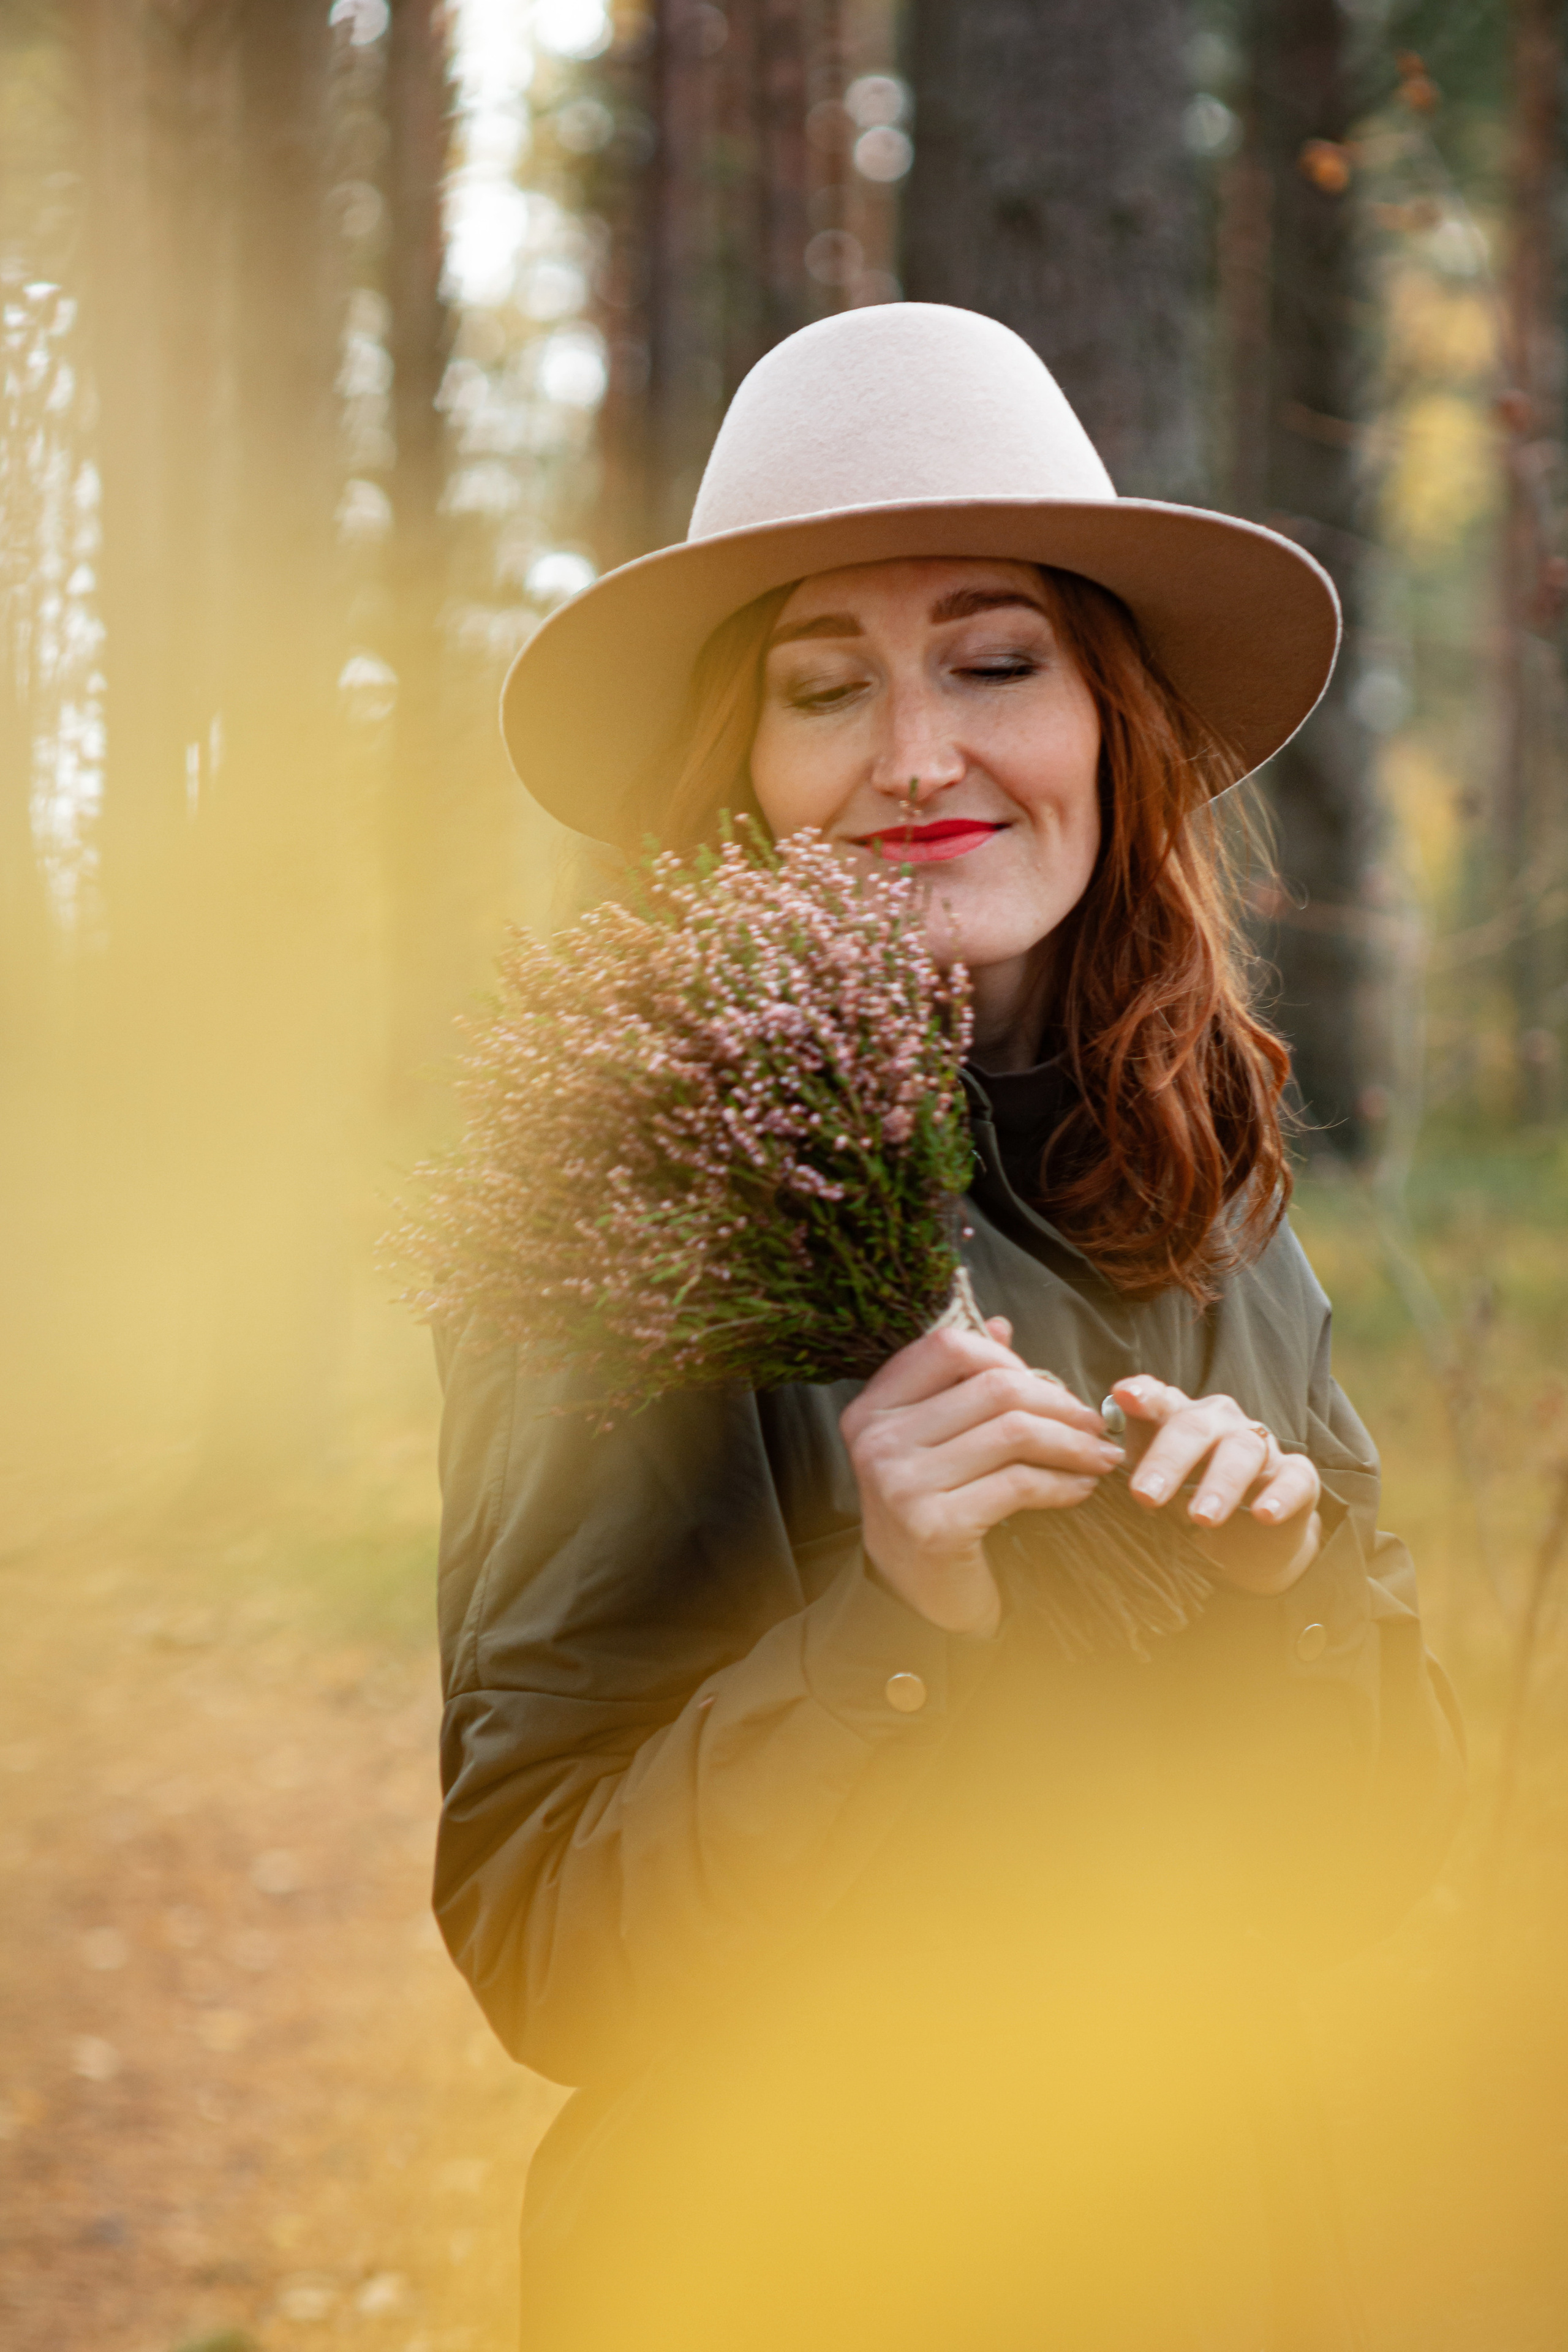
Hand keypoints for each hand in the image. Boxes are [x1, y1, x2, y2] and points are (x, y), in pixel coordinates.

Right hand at [841, 1318, 1123, 1637]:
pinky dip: (1063, 1482)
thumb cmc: (932, 1506)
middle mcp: (877, 1440)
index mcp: (872, 1407)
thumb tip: (1001, 1324)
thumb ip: (961, 1383)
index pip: (948, 1346)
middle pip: (994, 1388)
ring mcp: (901, 1483)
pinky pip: (1019, 1484)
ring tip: (1100, 1455)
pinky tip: (1080, 1488)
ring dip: (1072, 1443)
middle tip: (1095, 1424)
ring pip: (1014, 1433)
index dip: (1008, 1357)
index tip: (1045, 1385)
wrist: (914, 1596)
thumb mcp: (934, 1440)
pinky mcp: (934, 1525)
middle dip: (1059, 1402)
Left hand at [1110, 1376, 1321, 1595]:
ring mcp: (1262, 1446)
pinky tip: (1264, 1514)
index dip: (1143, 1395)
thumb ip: (1124, 1454)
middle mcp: (1221, 1422)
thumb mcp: (1151, 1478)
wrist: (1245, 1539)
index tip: (1124, 1396)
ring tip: (1200, 1518)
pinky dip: (1280, 1495)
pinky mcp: (1296, 1476)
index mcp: (1181, 1416)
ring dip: (1220, 1484)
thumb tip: (1090, 1446)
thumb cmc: (1187, 1496)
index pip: (1160, 1399)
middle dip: (1169, 1461)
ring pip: (1243, 1450)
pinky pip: (1294, 1478)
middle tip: (1145, 1496)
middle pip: (1196, 1427)